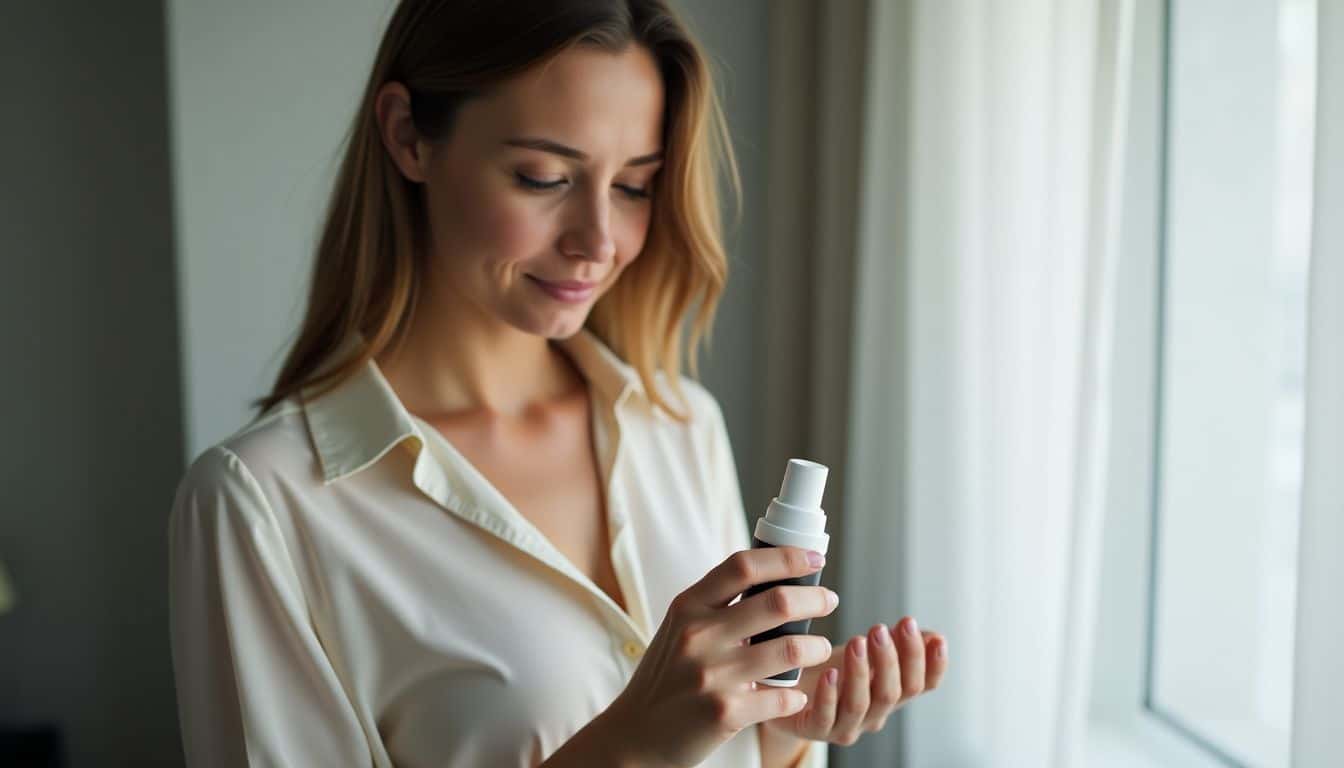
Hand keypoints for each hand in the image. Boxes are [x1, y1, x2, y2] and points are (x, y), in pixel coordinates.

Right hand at [603, 547, 838, 767]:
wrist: (637, 734)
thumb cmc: (668, 676)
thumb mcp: (681, 629)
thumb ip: (718, 604)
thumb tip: (776, 576)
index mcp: (688, 607)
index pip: (744, 566)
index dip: (786, 558)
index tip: (814, 560)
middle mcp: (698, 636)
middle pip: (777, 602)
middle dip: (815, 598)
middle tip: (829, 600)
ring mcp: (712, 675)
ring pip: (791, 649)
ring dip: (817, 647)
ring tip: (820, 648)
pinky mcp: (725, 713)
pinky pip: (784, 697)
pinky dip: (798, 695)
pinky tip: (795, 694)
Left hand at [759, 617, 947, 748]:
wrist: (786, 688)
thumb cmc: (829, 667)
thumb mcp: (865, 651)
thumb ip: (897, 644)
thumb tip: (934, 636)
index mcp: (890, 693)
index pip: (922, 685)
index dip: (934, 666)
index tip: (936, 639)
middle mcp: (873, 714)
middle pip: (895, 693)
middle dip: (893, 660)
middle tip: (881, 629)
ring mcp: (845, 726)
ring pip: (862, 705)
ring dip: (862, 672)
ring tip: (858, 642)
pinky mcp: (814, 729)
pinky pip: (825, 717)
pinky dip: (829, 695)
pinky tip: (829, 672)